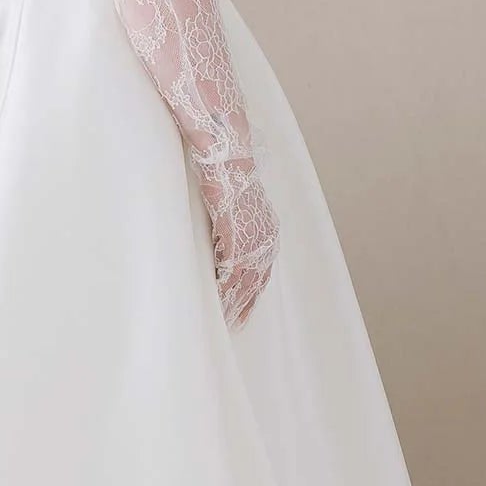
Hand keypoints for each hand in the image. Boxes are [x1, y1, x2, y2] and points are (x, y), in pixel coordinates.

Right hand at [202, 157, 278, 332]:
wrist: (229, 161)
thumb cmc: (230, 180)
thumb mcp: (238, 211)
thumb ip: (235, 232)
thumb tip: (224, 250)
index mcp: (268, 234)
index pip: (262, 273)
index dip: (253, 295)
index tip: (244, 311)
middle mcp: (266, 240)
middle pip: (256, 282)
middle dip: (245, 304)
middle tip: (235, 324)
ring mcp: (251, 239)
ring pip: (245, 280)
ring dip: (235, 301)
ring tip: (225, 318)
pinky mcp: (235, 236)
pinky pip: (231, 269)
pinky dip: (224, 285)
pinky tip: (217, 296)